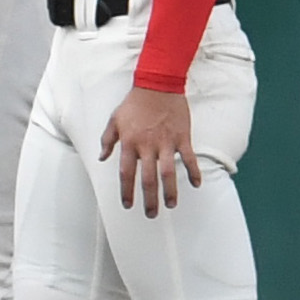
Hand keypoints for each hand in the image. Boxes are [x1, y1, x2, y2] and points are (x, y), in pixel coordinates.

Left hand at [99, 87, 200, 216]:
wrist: (157, 85)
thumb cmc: (134, 103)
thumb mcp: (114, 120)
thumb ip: (107, 140)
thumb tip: (102, 158)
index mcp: (129, 143)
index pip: (126, 173)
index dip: (126, 191)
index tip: (128, 205)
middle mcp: (147, 146)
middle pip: (147, 179)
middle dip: (149, 199)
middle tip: (151, 214)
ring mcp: (166, 143)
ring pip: (168, 173)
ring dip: (170, 191)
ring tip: (170, 205)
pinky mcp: (182, 137)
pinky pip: (189, 159)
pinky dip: (194, 172)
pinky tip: (196, 184)